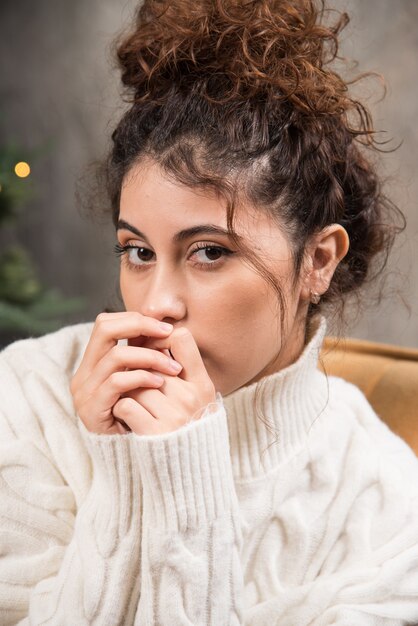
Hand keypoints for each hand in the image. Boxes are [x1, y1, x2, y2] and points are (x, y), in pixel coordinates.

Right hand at [70, 312, 184, 434]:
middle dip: (139, 326)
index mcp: (94, 363)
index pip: (106, 323)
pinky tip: (160, 382)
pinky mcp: (92, 408)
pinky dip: (142, 378)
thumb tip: (167, 328)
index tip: (164, 326)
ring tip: (172, 368)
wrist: (134, 456)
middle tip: (167, 333)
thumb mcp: (142, 382)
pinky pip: (117, 382)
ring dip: (149, 357)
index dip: (135, 319)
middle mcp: (84, 373)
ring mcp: (84, 391)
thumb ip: (145, 357)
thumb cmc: (143, 416)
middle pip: (104, 329)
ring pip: (116, 356)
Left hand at [113, 326, 216, 435]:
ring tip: (135, 405)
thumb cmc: (188, 429)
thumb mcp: (196, 397)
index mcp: (203, 385)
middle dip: (139, 370)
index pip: (181, 337)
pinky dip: (120, 410)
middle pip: (150, 362)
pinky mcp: (153, 433)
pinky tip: (128, 419)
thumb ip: (180, 369)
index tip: (153, 355)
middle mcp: (190, 397)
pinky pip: (125, 405)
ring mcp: (173, 415)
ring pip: (134, 383)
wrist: (191, 474)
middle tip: (138, 386)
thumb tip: (150, 337)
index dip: (161, 340)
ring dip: (127, 391)